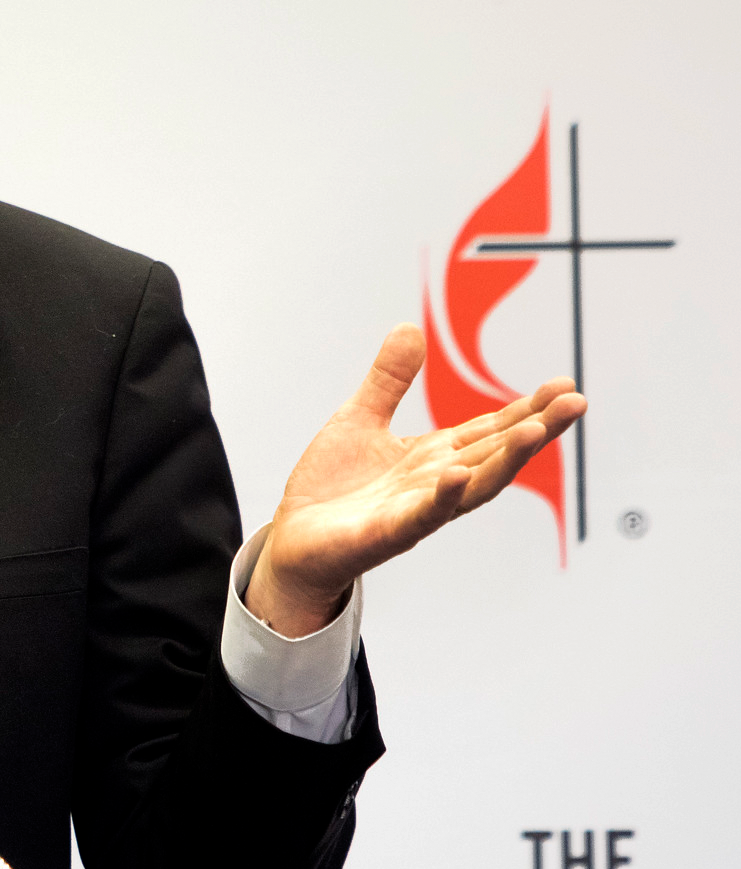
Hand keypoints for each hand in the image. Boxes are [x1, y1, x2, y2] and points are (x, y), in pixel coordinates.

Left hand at [244, 324, 585, 637]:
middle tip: (577, 402)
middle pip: (495, 454)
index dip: (527, 409)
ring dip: (507, 460)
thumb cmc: (332, 488)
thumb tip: (410, 328)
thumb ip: (389, 380)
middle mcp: (435, 484)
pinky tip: (457, 474)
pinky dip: (441, 497)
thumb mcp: (360, 419)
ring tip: (537, 431)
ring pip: (472, 486)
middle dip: (537, 429)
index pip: (491, 430)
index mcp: (434, 457)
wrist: (292, 540)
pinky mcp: (386, 533)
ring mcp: (415, 511)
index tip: (565, 385)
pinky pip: (420, 516)